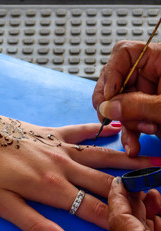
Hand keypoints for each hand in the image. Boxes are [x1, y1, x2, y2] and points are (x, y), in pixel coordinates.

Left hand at [0, 101, 155, 230]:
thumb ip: (33, 223)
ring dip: (130, 161)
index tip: (140, 227)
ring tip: (156, 162)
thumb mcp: (0, 203)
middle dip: (136, 191)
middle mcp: (62, 165)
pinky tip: (116, 127)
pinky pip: (80, 130)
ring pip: (102, 155)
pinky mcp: (49, 132)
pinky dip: (99, 130)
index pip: (94, 209)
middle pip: (107, 182)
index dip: (119, 221)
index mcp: (51, 187)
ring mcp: (57, 145)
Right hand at [92, 40, 160, 156]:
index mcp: (160, 60)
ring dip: (125, 125)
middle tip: (110, 119)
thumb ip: (138, 106)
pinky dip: (130, 134)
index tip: (108, 96)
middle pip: (116, 81)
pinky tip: (133, 145)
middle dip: (114, 105)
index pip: (124, 54)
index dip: (111, 74)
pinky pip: (130, 119)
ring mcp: (148, 93)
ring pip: (120, 105)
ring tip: (134, 141)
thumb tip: (106, 108)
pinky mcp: (149, 111)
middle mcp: (151, 74)